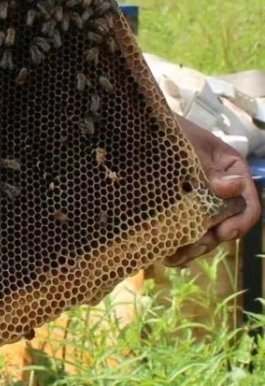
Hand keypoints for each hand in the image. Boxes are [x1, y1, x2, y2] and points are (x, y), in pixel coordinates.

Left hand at [163, 116, 261, 266]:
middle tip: (189, 248)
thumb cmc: (169, 130)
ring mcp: (200, 202)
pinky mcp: (179, 210)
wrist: (139, 128)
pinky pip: (185, 234)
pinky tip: (164, 254)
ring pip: (206, 234)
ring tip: (173, 257)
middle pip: (226, 224)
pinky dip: (178, 246)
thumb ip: (209, 167)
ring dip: (193, 248)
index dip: (240, 221)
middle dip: (210, 240)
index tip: (223, 232)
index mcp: (231, 171)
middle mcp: (220, 191)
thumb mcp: (188, 144)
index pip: (247, 202)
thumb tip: (233, 187)